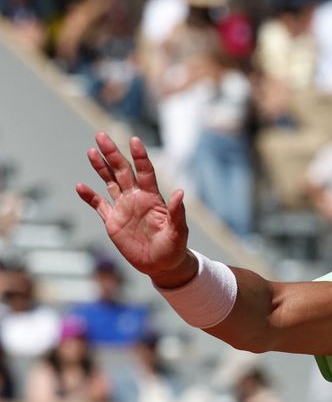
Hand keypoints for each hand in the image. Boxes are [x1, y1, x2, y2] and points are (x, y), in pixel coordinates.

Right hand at [76, 133, 192, 284]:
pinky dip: (90, 197)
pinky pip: (99, 206)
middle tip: (101, 136)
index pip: (145, 172)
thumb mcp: (178, 231)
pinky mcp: (113, 222)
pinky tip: (80, 186)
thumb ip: (177, 212)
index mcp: (153, 198)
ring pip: (110, 183)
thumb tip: (180, 192)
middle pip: (123, 171)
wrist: (162, 265)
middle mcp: (137, 198)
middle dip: (112, 154)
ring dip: (100, 168)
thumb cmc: (174, 247)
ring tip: (91, 151)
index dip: (139, 157)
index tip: (134, 140)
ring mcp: (124, 208)